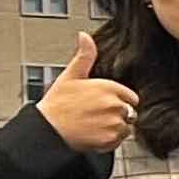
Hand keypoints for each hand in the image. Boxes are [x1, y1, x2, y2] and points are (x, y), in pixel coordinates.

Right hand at [34, 32, 137, 154]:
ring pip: (126, 128)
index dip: (119, 101)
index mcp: (108, 88)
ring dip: (114, 128)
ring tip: (94, 125)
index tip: (104, 104)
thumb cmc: (57, 103)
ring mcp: (114, 123)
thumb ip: (84, 56)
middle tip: (96, 116)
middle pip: (130, 112)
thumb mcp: (71, 76)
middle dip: (117, 114)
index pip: (131, 97)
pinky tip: (94, 134)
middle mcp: (114, 105)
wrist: (47, 128)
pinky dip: (109, 140)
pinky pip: (119, 141)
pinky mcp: (110, 139)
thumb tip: (85, 37)